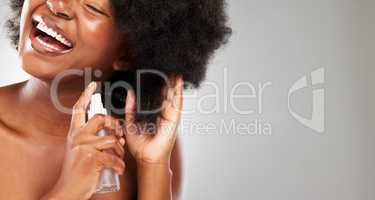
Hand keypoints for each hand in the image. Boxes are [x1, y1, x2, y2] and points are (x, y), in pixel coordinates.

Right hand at [41, 82, 125, 199]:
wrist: (68, 190)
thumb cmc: (78, 172)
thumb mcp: (79, 151)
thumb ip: (92, 139)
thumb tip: (114, 134)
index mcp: (74, 133)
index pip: (79, 109)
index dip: (86, 95)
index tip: (94, 83)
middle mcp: (77, 136)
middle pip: (100, 117)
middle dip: (114, 124)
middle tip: (119, 135)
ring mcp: (84, 147)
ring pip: (111, 139)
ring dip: (120, 150)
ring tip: (119, 159)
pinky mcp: (91, 159)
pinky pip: (114, 157)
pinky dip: (120, 165)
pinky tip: (119, 170)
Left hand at [123, 75, 183, 166]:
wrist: (147, 158)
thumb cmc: (140, 145)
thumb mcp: (130, 123)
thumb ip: (130, 109)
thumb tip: (129, 93)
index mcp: (151, 112)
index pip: (152, 94)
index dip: (151, 83)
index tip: (149, 71)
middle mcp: (161, 112)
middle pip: (163, 91)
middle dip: (163, 79)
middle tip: (160, 65)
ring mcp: (169, 114)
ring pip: (171, 94)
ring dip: (172, 81)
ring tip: (172, 67)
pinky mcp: (174, 117)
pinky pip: (177, 102)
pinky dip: (179, 90)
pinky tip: (179, 79)